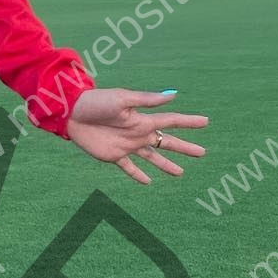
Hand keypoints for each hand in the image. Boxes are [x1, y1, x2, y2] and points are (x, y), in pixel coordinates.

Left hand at [65, 88, 207, 186]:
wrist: (72, 113)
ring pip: (152, 158)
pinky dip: (138, 175)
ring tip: (180, 173)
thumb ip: (147, 100)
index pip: (171, 121)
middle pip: (166, 142)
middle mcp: (138, 133)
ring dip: (166, 164)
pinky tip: (148, 182)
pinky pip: (129, 168)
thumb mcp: (122, 98)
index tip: (205, 122)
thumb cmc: (97, 102)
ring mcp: (127, 146)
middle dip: (184, 148)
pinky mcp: (113, 156)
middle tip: (203, 153)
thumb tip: (174, 95)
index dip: (188, 122)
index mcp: (142, 119)